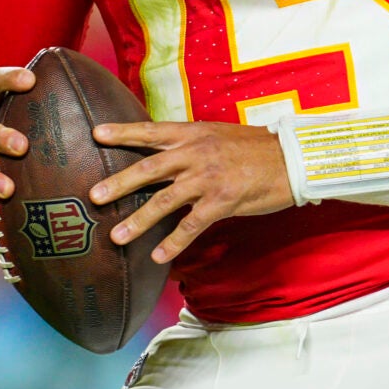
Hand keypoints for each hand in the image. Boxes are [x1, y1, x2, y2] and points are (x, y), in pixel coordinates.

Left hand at [88, 120, 293, 265]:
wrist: (293, 159)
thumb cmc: (258, 149)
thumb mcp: (221, 136)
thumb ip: (193, 144)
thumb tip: (167, 154)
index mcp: (195, 134)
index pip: (152, 131)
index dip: (124, 132)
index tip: (97, 134)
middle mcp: (197, 154)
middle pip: (149, 168)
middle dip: (119, 183)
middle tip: (94, 196)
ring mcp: (208, 179)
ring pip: (164, 201)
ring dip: (138, 221)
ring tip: (117, 236)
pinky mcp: (222, 202)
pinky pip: (191, 226)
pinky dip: (173, 243)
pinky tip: (159, 256)